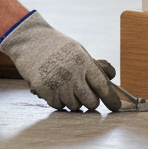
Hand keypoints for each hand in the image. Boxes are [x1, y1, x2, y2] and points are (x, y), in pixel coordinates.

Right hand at [0, 12, 121, 111]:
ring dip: (72, 100)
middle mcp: (72, 73)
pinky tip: (53, 86)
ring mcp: (58, 83)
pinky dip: (58, 100)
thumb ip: (95, 65)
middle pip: (91, 101)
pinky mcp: (44, 90)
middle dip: (90, 101)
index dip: (111, 99)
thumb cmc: (57, 46)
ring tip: (64, 85)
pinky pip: (58, 105)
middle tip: (85, 94)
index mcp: (83, 61)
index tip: (117, 107)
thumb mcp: (78, 50)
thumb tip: (112, 76)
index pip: (102, 85)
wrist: (30, 40)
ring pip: (74, 106)